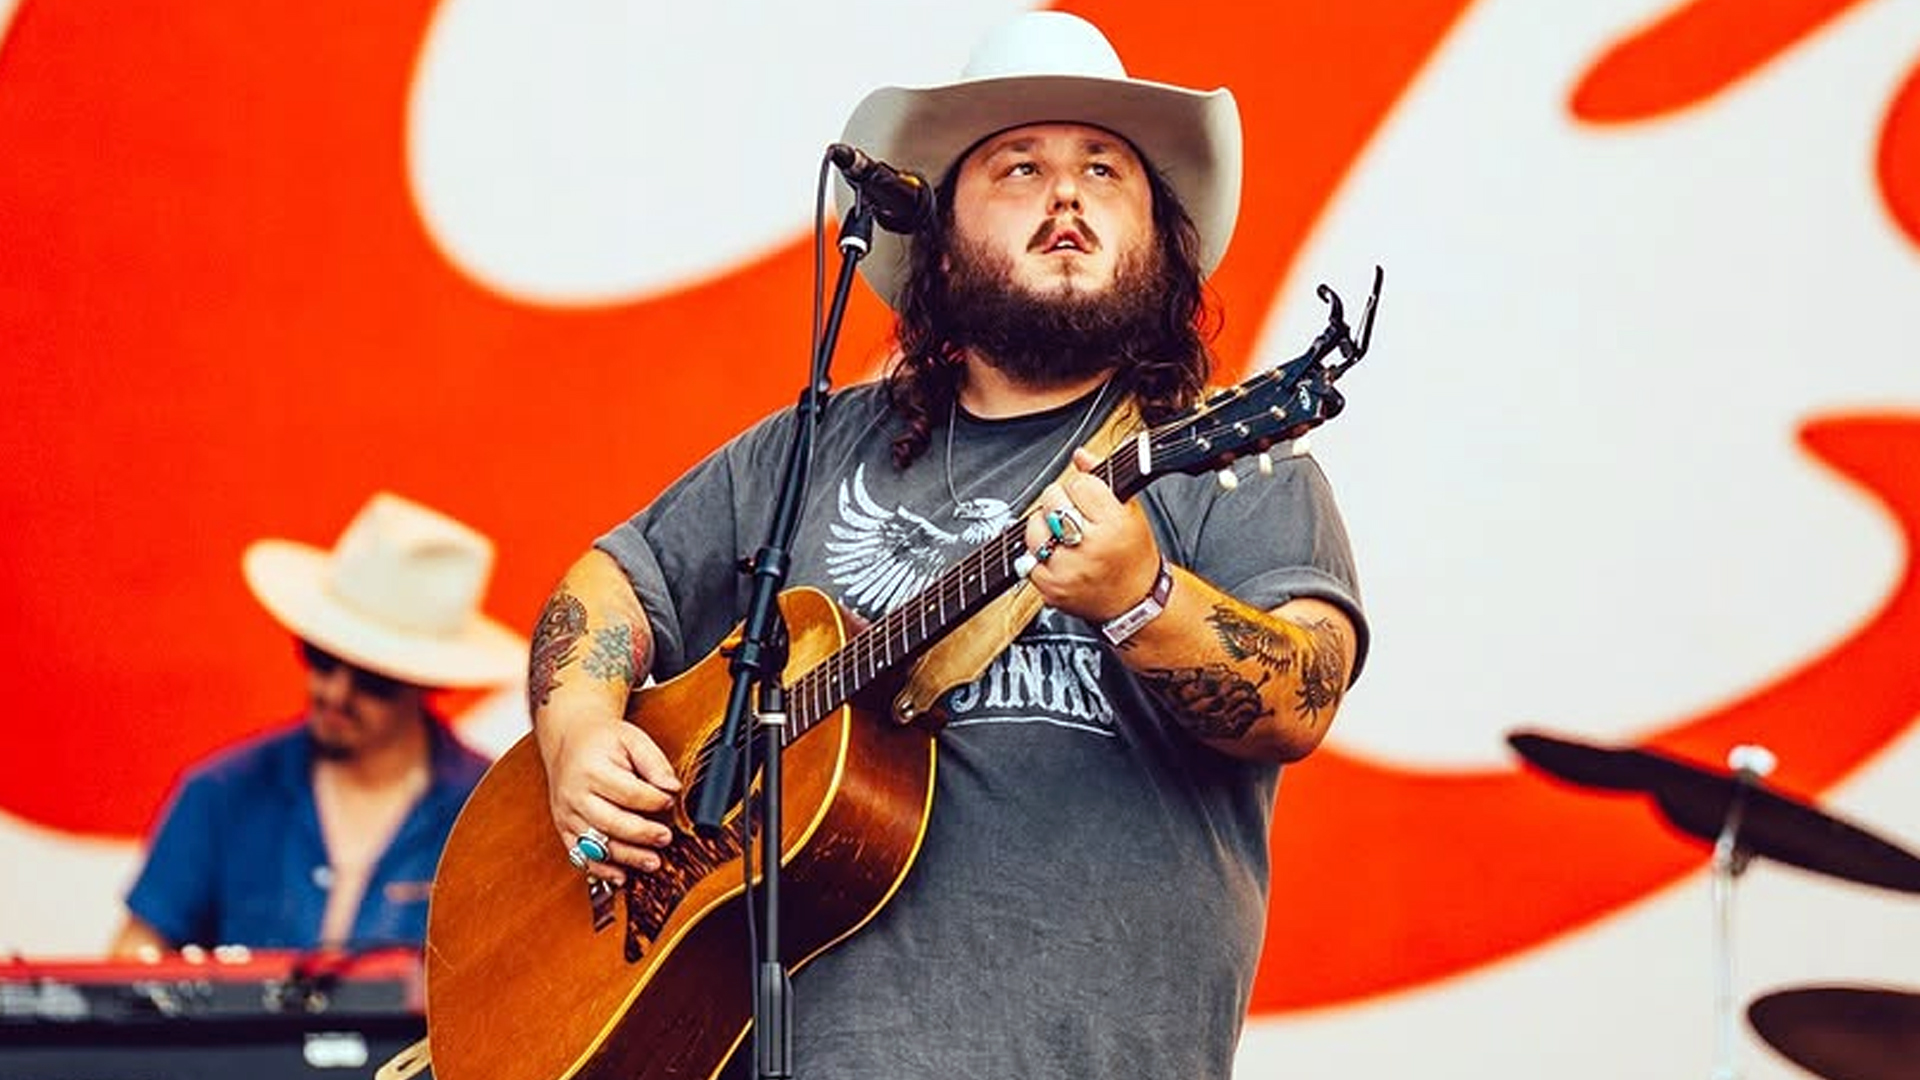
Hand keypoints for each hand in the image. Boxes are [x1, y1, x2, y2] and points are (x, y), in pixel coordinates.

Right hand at [543, 712, 680, 885]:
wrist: (569, 741)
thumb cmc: (602, 741)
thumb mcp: (632, 739)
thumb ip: (654, 762)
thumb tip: (672, 787)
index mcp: (591, 770)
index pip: (627, 792)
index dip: (653, 800)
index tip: (670, 801)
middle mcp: (574, 795)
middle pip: (611, 823)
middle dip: (642, 834)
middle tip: (666, 838)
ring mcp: (567, 815)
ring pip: (596, 845)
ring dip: (626, 857)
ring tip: (652, 862)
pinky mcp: (564, 829)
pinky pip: (580, 855)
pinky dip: (601, 869)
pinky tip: (621, 876)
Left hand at [1022, 447, 1160, 622]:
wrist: (1134, 602)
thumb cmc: (1134, 556)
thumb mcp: (1131, 512)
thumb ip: (1102, 478)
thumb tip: (1080, 455)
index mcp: (1115, 524)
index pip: (1079, 484)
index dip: (1081, 486)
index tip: (1086, 496)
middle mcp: (1090, 547)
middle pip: (1053, 501)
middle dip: (1060, 502)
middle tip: (1073, 514)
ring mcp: (1068, 569)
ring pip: (1034, 528)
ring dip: (1043, 526)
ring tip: (1061, 534)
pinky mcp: (1051, 588)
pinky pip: (1027, 557)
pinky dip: (1037, 553)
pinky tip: (1055, 554)